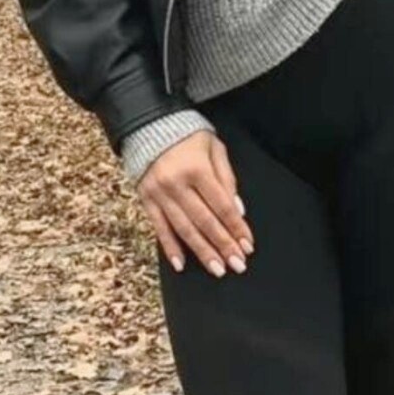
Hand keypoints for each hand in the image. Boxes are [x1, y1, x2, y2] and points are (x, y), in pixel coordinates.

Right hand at [138, 129, 253, 277]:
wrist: (148, 125)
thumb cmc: (187, 135)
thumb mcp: (214, 148)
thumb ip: (227, 178)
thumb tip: (238, 210)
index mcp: (197, 169)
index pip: (222, 205)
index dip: (236, 227)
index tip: (247, 245)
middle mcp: (177, 183)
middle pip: (205, 221)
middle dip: (223, 245)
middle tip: (237, 265)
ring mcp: (159, 193)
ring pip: (184, 229)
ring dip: (202, 252)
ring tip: (216, 269)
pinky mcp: (146, 199)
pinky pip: (159, 228)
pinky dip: (170, 247)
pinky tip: (181, 264)